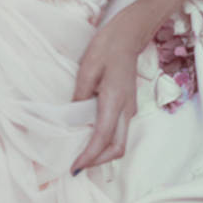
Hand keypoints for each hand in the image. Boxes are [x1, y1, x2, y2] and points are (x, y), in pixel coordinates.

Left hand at [70, 10, 144, 174]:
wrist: (129, 36)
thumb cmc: (107, 47)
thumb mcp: (87, 69)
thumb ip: (80, 95)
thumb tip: (73, 118)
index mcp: (114, 100)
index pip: (102, 137)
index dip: (88, 156)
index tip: (74, 167)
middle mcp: (126, 109)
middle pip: (118, 148)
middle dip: (98, 162)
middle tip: (77, 165)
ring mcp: (130, 109)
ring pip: (120, 142)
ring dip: (102, 154)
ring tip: (81, 154)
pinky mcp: (128, 107)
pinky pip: (119, 132)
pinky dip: (106, 143)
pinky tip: (89, 138)